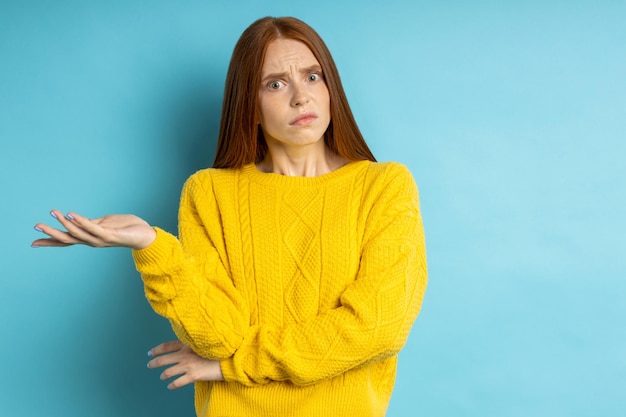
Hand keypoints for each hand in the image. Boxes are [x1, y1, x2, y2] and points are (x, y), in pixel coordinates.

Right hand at [32, 210, 155, 249]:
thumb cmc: (125, 228)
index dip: (51, 242)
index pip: (66, 241)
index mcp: (89, 238)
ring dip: (65, 223)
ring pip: (78, 233)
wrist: (145, 234)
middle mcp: (92, 241)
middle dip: (52, 234)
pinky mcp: (109, 234)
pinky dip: (82, 221)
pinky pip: (93, 228)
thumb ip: (89, 223)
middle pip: (68, 239)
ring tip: (54, 213)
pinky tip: (72, 214)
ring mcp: (100, 239)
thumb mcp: (103, 224)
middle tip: (36, 226)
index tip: (33, 242)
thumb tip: (75, 219)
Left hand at [147, 340, 223, 389]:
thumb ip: (192, 345)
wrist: (227, 359)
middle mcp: (184, 354)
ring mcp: (187, 365)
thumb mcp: (202, 343)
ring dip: (163, 375)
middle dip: (154, 362)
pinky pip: (177, 382)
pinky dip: (172, 385)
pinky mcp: (192, 376)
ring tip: (162, 377)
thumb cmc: (217, 351)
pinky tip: (170, 386)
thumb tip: (185, 349)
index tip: (151, 352)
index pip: (167, 346)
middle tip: (150, 364)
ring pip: (168, 372)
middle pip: (164, 359)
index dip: (157, 350)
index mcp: (187, 344)